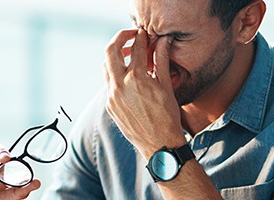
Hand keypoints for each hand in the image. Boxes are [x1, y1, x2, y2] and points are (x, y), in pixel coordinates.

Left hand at [104, 28, 185, 157]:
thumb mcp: (166, 86)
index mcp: (137, 79)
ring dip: (115, 57)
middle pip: (110, 51)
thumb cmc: (167, 117)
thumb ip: (162, 61)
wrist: (159, 144)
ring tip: (128, 55)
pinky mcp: (109, 106)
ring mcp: (112, 96)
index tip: (144, 33)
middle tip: (130, 36)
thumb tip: (163, 42)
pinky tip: (126, 75)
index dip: (141, 37)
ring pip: (106, 67)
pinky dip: (115, 73)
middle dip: (120, 39)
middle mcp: (120, 86)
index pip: (136, 48)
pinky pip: (108, 83)